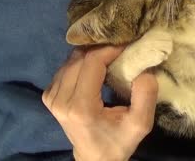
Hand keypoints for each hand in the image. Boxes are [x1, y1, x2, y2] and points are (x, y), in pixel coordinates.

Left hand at [42, 46, 157, 160]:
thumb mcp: (140, 124)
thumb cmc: (118, 142)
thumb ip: (146, 96)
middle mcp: (60, 99)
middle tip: (122, 48)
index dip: (110, 49)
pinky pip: (65, 68)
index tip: (128, 45)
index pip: (92, 62)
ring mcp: (51, 98)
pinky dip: (82, 62)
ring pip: (71, 60)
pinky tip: (97, 67)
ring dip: (92, 54)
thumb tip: (144, 69)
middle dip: (102, 49)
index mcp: (80, 106)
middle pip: (80, 57)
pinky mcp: (49, 96)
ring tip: (112, 55)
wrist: (95, 159)